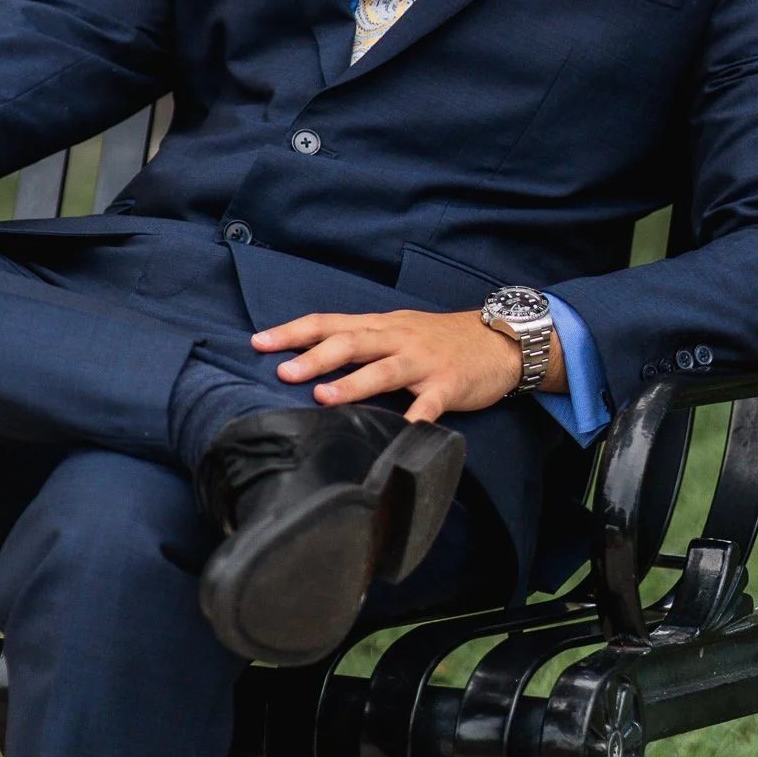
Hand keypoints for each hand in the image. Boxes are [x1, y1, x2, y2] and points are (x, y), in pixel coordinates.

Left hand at [252, 308, 566, 423]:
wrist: (498, 340)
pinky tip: (401, 433)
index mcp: (380, 326)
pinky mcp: (448, 385)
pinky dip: (415, 418)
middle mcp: (397, 339)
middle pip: (350, 342)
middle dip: (314, 356)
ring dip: (353, 383)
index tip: (259, 342)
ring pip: (383, 369)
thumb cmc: (439, 339)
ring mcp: (422, 362)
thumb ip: (360, 343)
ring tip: (324, 397)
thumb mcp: (397, 331)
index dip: (294, 331)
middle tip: (282, 371)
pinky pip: (429, 404)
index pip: (329, 323)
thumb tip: (312, 359)